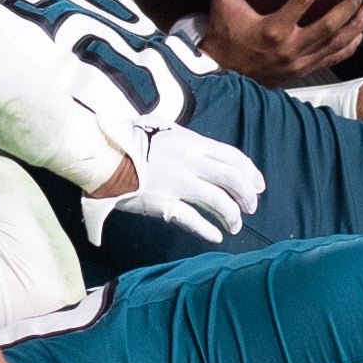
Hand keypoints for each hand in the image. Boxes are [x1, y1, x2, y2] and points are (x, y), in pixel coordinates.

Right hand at [84, 121, 264, 245]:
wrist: (103, 152)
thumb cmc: (125, 138)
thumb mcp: (157, 126)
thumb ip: (177, 138)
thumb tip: (188, 146)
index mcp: (191, 142)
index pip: (232, 156)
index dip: (250, 172)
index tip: (258, 185)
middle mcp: (191, 161)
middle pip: (233, 178)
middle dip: (248, 194)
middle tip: (252, 206)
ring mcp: (179, 183)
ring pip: (220, 201)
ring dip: (232, 215)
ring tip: (235, 225)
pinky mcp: (164, 202)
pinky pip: (193, 219)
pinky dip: (208, 229)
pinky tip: (217, 236)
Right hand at [204, 0, 362, 82]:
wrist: (223, 75)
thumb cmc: (223, 38)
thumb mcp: (223, 3)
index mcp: (273, 29)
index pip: (303, 1)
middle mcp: (290, 47)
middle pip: (329, 26)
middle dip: (348, 7)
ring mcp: (299, 62)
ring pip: (335, 44)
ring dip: (354, 26)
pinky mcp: (302, 70)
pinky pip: (332, 58)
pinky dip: (349, 46)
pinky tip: (358, 34)